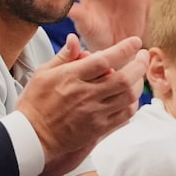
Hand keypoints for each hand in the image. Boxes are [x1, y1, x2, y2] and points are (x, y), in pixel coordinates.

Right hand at [17, 34, 146, 175]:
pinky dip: (132, 104)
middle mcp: (84, 94)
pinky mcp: (98, 129)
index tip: (135, 42)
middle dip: (139, 64)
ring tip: (138, 75)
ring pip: (128, 97)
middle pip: (123, 78)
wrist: (32, 136)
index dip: (124, 49)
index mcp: (70, 77)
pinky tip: (130, 97)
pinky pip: (125, 116)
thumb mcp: (42, 73)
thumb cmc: (34, 103)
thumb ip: (63, 56)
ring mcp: (93, 113)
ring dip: (138, 84)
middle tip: (144, 56)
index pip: (104, 59)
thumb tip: (74, 39)